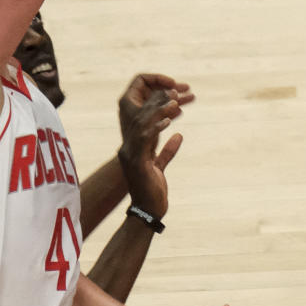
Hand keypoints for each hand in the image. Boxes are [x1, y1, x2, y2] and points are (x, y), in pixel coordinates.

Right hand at [117, 73, 193, 219]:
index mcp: (132, 148)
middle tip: (172, 92)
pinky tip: (169, 120)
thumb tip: (178, 136)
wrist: (147, 214)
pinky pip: (145, 141)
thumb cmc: (153, 193)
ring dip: (158, 112)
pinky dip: (157, 129)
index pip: (140, 121)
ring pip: (141, 126)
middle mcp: (127, 149)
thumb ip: (167, 152)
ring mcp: (130, 156)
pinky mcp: (137, 163)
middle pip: (139, 118)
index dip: (153, 107)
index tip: (168, 96)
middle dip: (155, 104)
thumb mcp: (160, 167)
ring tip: (173, 101)